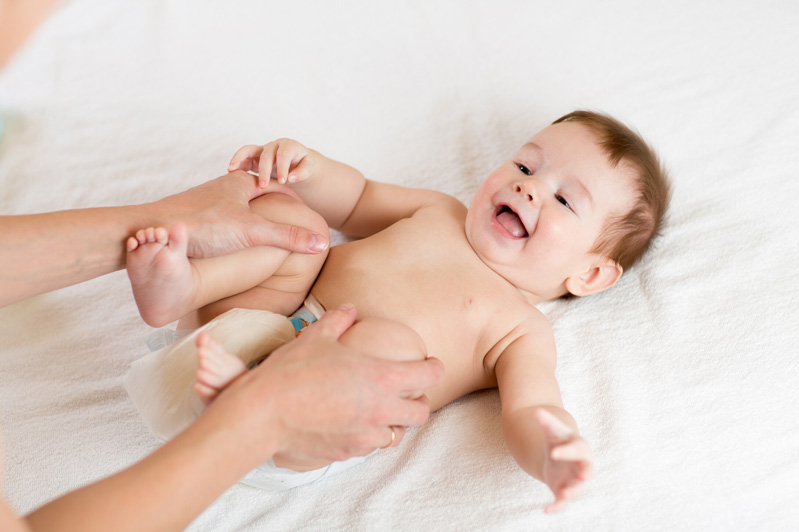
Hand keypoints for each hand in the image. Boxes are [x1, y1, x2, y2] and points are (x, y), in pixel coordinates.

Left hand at [153, 170, 327, 256]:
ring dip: (256, 219)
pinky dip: (237, 229)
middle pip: (260, 195)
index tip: (310, 215)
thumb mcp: (253, 232)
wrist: (152, 230)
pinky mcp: (195, 216)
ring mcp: (209, 201)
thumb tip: (321, 243)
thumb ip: (287, 237)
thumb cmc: (202, 226)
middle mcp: (225, 187)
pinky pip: (224, 220)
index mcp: (242, 183)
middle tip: (293, 225)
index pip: (279, 186)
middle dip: (277, 207)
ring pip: (240, 208)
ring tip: (268, 236)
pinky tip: (235, 245)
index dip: (296, 200)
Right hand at [206, 304, 443, 463]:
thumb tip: (349, 309)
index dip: (434, 367)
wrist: (263, 413)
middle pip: (422, 412)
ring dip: (392, 422)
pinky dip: (367, 436)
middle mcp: (382, 409)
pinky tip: (352, 424)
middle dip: (419, 401)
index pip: (430, 375)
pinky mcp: (348, 452)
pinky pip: (368, 447)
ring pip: (396, 434)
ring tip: (378, 410)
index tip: (429, 363)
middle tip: (407, 391)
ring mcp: (366, 436)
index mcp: (383, 377)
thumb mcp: (316, 337)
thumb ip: (339, 320)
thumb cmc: (292, 371)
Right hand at [228, 138, 316, 186]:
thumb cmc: (303, 166)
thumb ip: (303, 172)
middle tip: (263, 186)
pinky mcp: (254, 157)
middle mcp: (274, 146)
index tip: (283, 181)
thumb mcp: (308, 168)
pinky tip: (230, 173)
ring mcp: (262, 150)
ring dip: (240, 159)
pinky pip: (243, 156)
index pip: (284, 154)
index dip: (282, 167)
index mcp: (289, 146)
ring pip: (249, 150)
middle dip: (264, 171)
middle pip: (266, 155)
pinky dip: (236, 162)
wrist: (296, 163)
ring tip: (232, 170)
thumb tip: (290, 178)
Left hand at [535, 409, 593, 513]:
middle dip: (585, 473)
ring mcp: (575, 481)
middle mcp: (582, 466)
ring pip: (578, 489)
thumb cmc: (559, 440)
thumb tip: (537, 411)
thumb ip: (547, 422)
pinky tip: (546, 509)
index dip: (567, 451)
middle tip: (582, 475)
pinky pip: (564, 503)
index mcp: (580, 448)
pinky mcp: (565, 492)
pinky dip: (557, 507)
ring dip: (573, 492)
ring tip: (563, 494)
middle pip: (588, 470)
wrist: (557, 455)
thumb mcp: (553, 431)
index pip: (577, 449)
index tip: (552, 452)